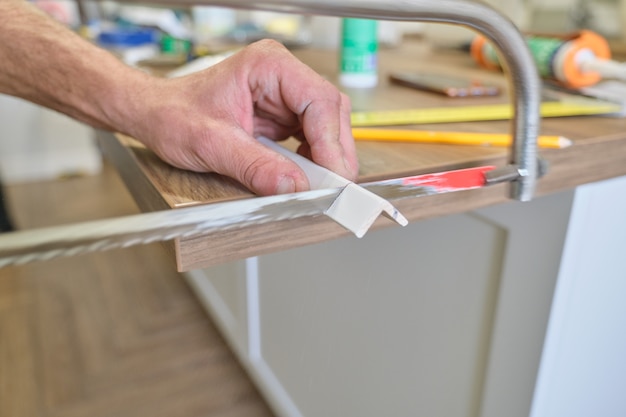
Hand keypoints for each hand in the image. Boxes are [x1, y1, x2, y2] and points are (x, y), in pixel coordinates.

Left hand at [126, 39, 358, 195]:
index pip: (318, 101)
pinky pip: (312, 136)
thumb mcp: (211, 143)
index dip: (331, 142)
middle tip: (333, 188)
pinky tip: (308, 176)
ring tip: (321, 186)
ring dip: (328, 157)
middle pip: (330, 112)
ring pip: (327, 125)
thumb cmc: (173, 113)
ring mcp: (284, 94)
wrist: (154, 114)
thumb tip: (294, 186)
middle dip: (335, 152)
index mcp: (268, 65)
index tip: (333, 176)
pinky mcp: (282, 114)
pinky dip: (315, 159)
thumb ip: (254, 166)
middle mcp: (282, 75)